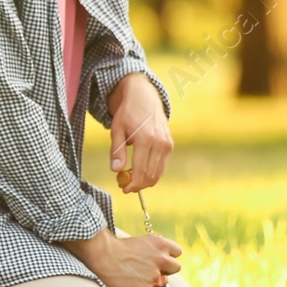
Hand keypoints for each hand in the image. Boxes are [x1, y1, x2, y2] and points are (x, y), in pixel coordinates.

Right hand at [65, 230, 181, 286]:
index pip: (177, 252)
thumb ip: (154, 249)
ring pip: (161, 280)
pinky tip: (128, 281)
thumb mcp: (142, 242)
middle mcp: (162, 259)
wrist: (103, 256)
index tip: (161, 258)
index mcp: (161, 244)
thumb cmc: (118, 247)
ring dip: (152, 279)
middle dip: (167, 269)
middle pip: (176, 267)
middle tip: (153, 269)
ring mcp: (154, 274)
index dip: (169, 256)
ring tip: (135, 274)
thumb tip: (161, 255)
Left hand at [109, 73, 172, 193]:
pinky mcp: (170, 145)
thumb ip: (117, 151)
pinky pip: (162, 165)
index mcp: (145, 139)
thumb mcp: (117, 130)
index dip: (132, 184)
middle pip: (151, 175)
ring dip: (145, 180)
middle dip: (138, 185)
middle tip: (126, 186)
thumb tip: (116, 171)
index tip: (123, 189)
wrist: (145, 98)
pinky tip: (140, 170)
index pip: (140, 170)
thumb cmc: (128, 114)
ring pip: (158, 173)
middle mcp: (159, 142)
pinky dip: (152, 172)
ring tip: (132, 178)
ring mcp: (167, 144)